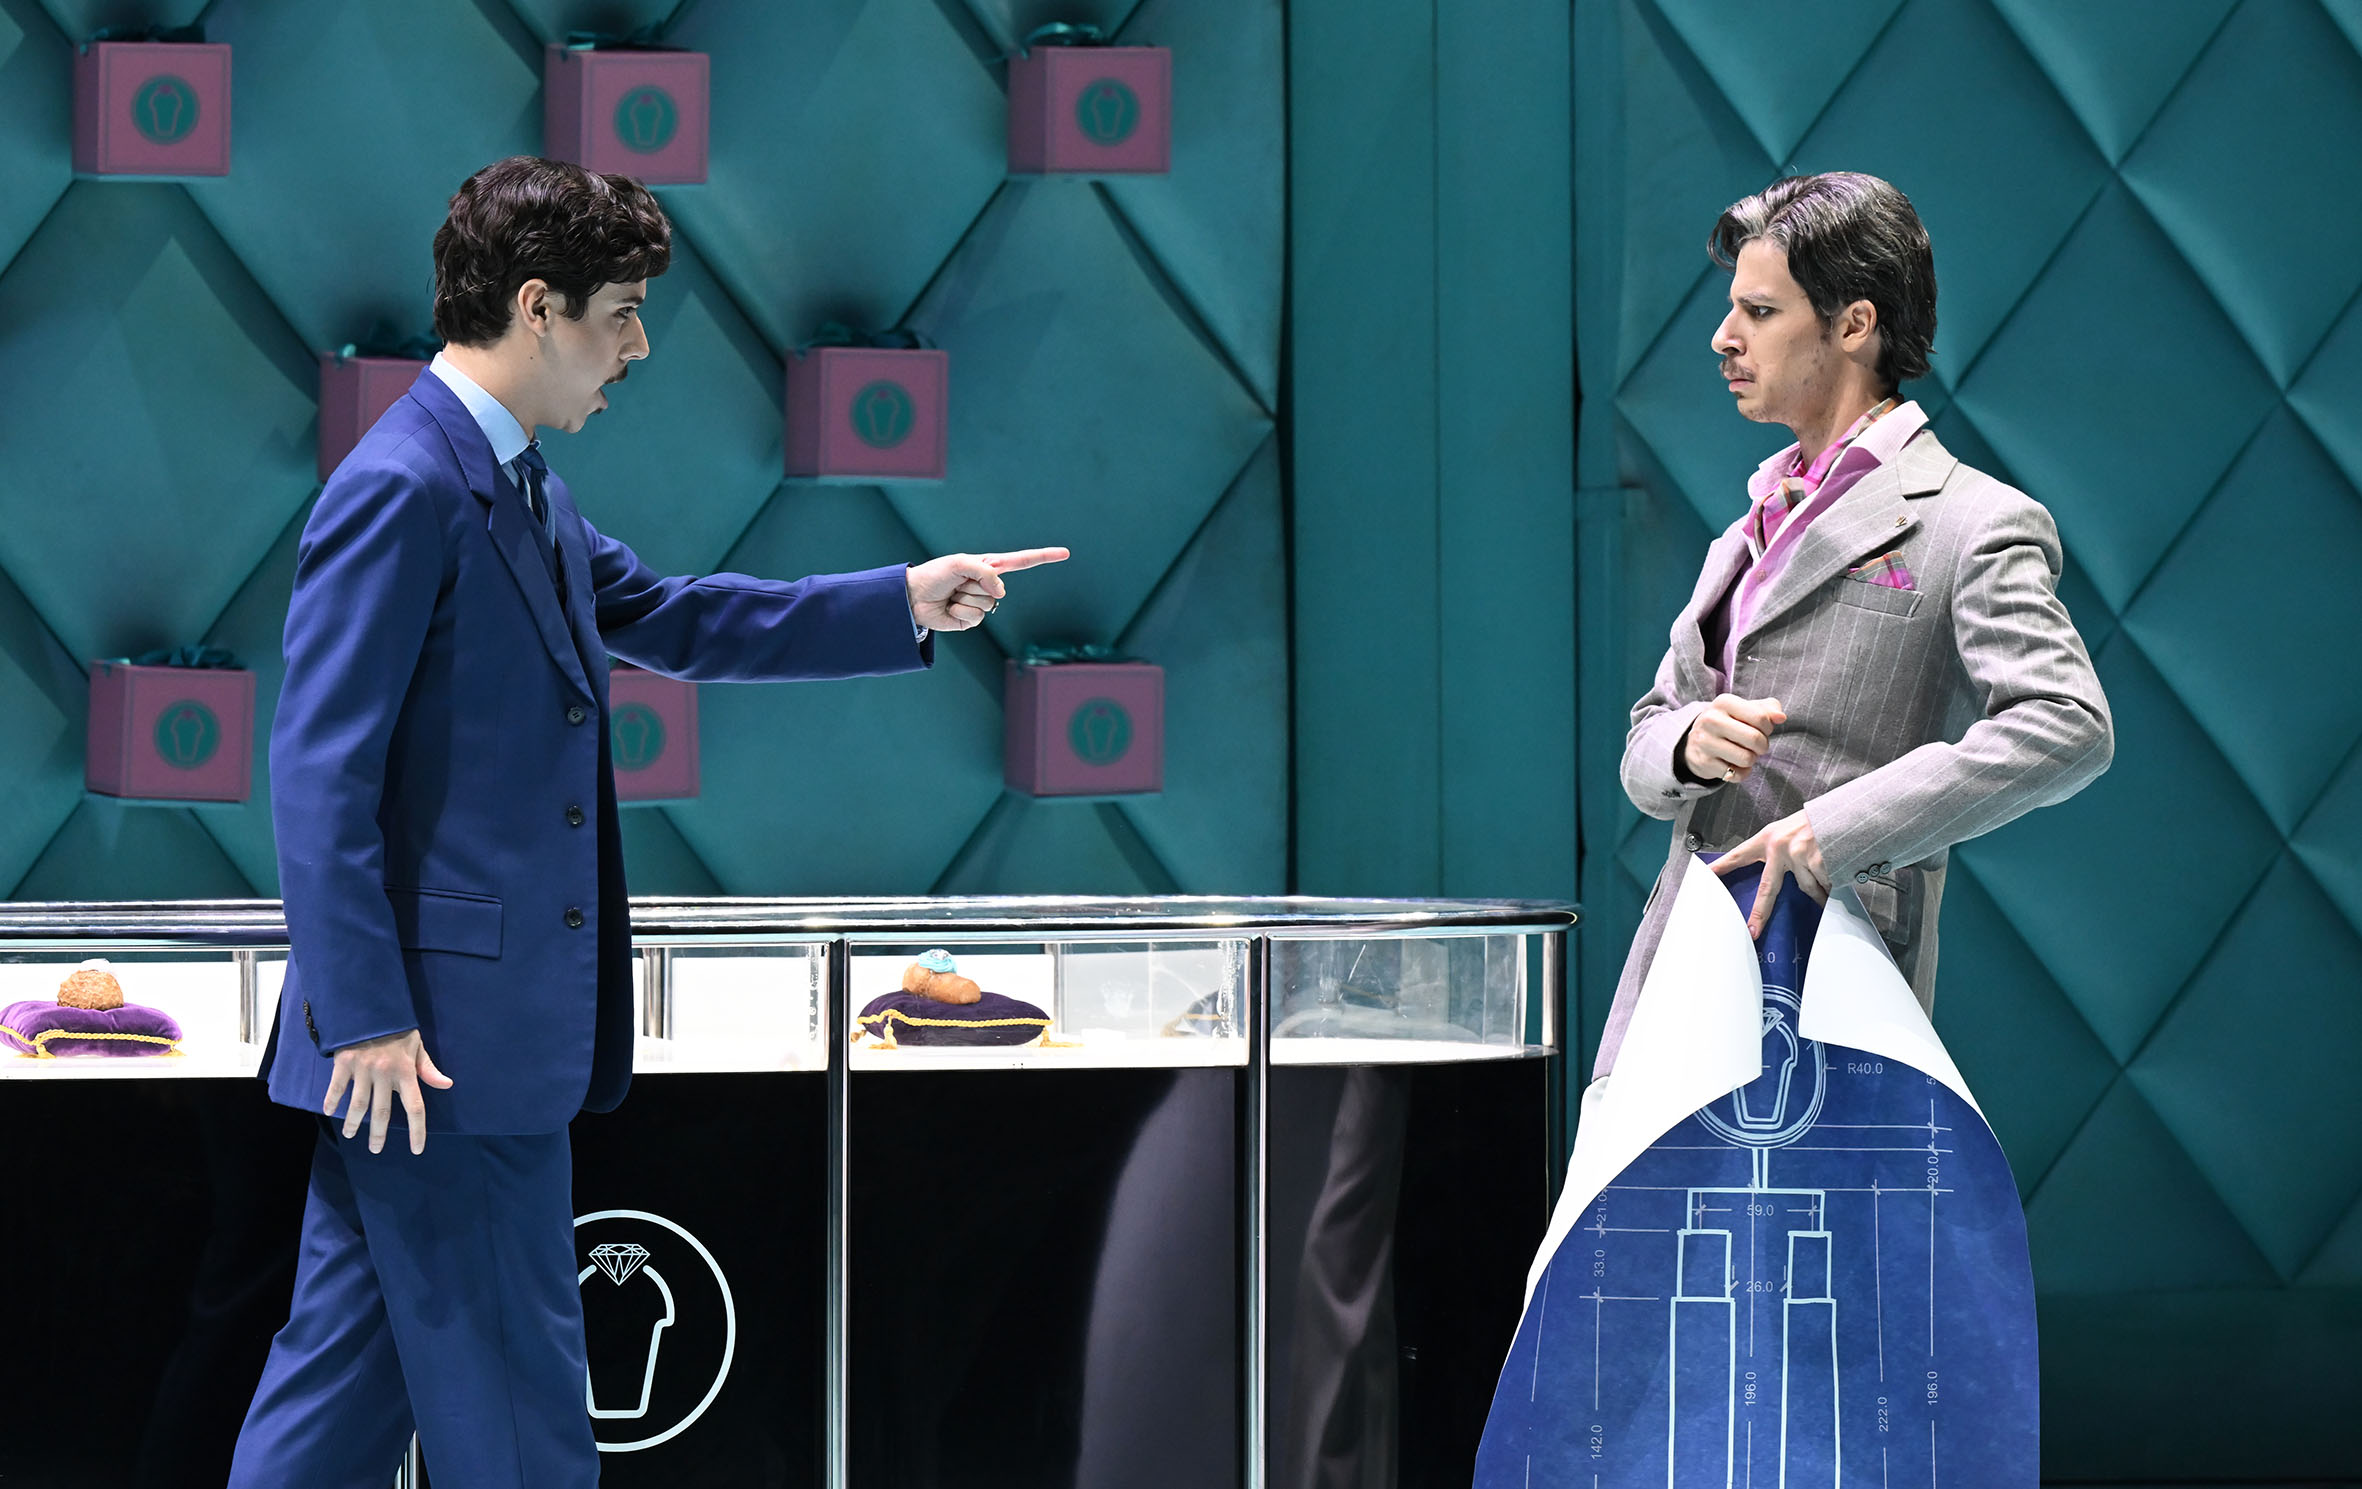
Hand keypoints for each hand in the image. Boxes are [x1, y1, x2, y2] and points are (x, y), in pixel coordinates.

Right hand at [323, 1029, 452, 1154]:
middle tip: (376, 1149)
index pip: (415, 1107)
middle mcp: (385, 1073)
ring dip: (353, 1123)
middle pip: (382, 1112)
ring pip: (357, 1104)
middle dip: (378, 1134)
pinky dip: (331, 1101)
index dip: (417, 1130)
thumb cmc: (397, 1029)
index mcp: (406, 1071)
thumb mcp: (417, 1046)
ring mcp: (363, 1068)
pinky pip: (336, 1087)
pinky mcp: (344, 1063)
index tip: (416, 1149)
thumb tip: (447, 1085)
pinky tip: (329, 1111)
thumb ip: (428, 1069)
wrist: (371, 1007)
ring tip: (351, 1134)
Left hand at [906, 547, 1070, 631]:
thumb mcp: (960, 564)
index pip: (1022, 562)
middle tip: (955, 583)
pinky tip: (949, 608)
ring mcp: (981, 604)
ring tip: (951, 595)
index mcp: (988, 566)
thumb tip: (1001, 594)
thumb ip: (985, 573)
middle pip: (997, 589)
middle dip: (973, 586)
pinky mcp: (972, 620)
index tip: (1065, 554)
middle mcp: (988, 585)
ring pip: (987, 605)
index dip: (1044, 557)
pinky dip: (960, 613)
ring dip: (965, 600)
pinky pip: (976, 618)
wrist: (913, 597)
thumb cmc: (935, 574)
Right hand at [1682, 693, 1786, 783]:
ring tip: (1744, 754)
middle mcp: (1711, 720)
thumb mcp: (1746, 710)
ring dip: (1752, 759)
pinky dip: (1742, 772)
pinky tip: (1734, 764)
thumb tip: (1781, 717)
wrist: (1696, 741)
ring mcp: (1704, 742)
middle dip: (1762, 746)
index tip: (1762, 730)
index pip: (1761, 717)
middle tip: (1756, 746)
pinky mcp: (1703, 762)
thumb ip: (1768, 709)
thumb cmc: (1730, 723)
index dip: (1768, 727)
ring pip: (1747, 759)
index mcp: (1724, 702)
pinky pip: (1737, 774)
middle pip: (1755, 739)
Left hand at [1710, 809, 1828, 937]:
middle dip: (1760, 913)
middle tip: (1753, 930)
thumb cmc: (1817, 822)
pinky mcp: (1818, 862)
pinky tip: (1838, 872)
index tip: (1706, 876)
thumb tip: (1783, 877)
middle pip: (1767, 889)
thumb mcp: (1790, 829)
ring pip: (1806, 889)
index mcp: (1768, 838)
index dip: (1722, 866)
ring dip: (1818, 892)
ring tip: (1827, 883)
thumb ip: (1779, 851)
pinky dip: (1831, 885)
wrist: (1847, 811)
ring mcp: (1799, 856)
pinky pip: (1823, 886)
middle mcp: (1780, 848)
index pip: (1739, 854)